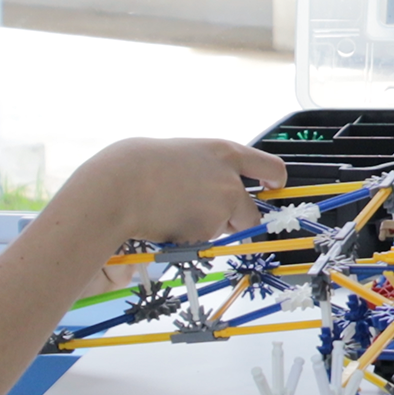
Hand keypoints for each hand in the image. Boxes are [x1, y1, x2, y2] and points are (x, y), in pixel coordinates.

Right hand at [56, 137, 285, 245]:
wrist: (118, 187)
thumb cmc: (139, 166)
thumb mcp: (183, 154)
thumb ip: (207, 168)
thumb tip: (215, 185)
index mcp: (225, 153)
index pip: (270, 166)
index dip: (275, 180)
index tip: (275, 186)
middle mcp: (231, 181)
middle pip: (252, 212)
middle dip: (236, 221)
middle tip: (205, 216)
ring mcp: (222, 208)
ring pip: (225, 229)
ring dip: (209, 229)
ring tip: (173, 213)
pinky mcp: (208, 232)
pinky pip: (202, 242)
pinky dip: (189, 239)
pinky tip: (166, 224)